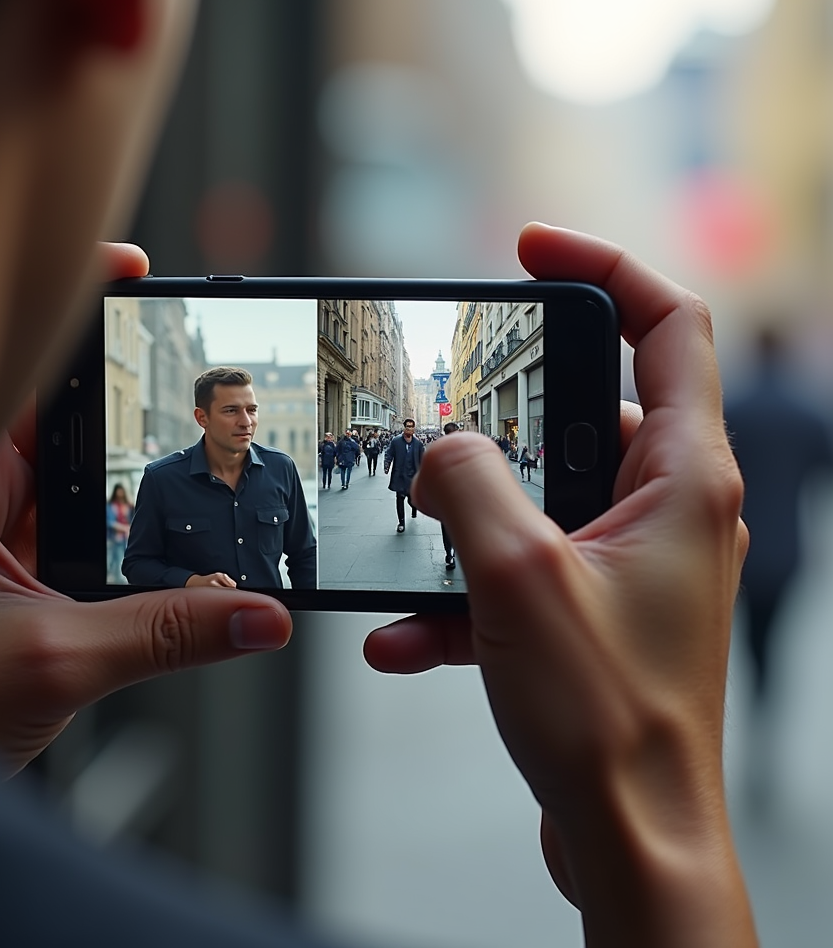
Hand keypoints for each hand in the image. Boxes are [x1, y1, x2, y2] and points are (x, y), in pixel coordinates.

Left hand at [0, 243, 290, 776]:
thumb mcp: (49, 659)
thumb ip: (166, 632)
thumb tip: (263, 616)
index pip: (6, 360)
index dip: (67, 304)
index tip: (131, 270)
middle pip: (49, 401)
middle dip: (117, 385)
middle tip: (185, 369)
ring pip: (66, 460)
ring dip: (121, 458)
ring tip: (184, 449)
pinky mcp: (12, 557)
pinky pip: (72, 509)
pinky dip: (114, 508)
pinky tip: (152, 517)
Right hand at [364, 224, 755, 945]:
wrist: (629, 839)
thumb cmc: (608, 717)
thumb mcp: (518, 577)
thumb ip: (470, 485)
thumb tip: (443, 450)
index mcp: (683, 477)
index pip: (668, 323)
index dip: (605, 265)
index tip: (531, 248)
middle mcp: (666, 507)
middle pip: (588, 408)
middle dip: (502, 417)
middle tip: (443, 418)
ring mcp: (629, 558)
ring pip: (538, 497)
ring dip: (465, 524)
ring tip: (411, 550)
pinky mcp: (593, 606)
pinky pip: (518, 571)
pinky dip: (463, 594)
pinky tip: (404, 638)